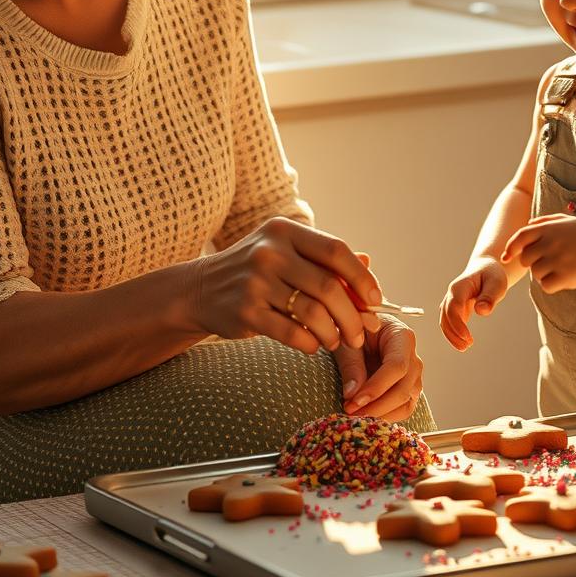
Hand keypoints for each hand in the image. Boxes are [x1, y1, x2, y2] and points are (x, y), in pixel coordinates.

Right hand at [195, 217, 380, 354]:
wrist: (199, 290)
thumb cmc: (255, 272)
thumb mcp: (285, 253)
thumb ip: (324, 258)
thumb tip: (369, 266)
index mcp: (285, 231)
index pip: (335, 251)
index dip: (362, 278)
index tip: (375, 300)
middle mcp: (269, 252)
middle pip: (329, 286)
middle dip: (353, 315)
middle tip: (362, 334)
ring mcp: (255, 282)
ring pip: (314, 314)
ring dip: (334, 333)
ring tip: (337, 342)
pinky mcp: (245, 312)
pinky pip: (292, 334)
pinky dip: (310, 344)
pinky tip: (313, 345)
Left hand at [334, 316, 423, 420]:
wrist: (361, 332)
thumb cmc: (356, 331)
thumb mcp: (349, 341)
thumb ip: (351, 365)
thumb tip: (352, 395)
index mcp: (402, 337)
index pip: (396, 366)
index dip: (377, 387)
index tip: (354, 401)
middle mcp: (414, 358)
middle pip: (404, 389)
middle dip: (376, 406)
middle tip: (350, 412)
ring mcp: (414, 377)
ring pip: (406, 403)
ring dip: (381, 415)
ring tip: (355, 417)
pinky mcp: (408, 391)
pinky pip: (403, 410)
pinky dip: (385, 417)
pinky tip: (365, 418)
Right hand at [439, 255, 510, 350]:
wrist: (485, 268)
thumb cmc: (492, 275)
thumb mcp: (496, 283)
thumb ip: (489, 297)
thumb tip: (481, 311)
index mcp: (459, 287)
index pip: (453, 307)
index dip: (458, 324)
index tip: (468, 338)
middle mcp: (451, 294)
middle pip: (445, 316)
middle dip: (453, 333)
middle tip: (467, 346)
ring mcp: (450, 301)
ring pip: (444, 321)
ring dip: (451, 336)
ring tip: (465, 347)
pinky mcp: (454, 308)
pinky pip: (448, 322)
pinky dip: (453, 333)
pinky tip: (462, 342)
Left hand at [503, 213, 575, 292]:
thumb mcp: (567, 221)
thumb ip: (545, 221)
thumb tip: (527, 225)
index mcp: (549, 228)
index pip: (520, 238)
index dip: (510, 248)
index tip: (507, 256)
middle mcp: (551, 242)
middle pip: (526, 259)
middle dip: (533, 262)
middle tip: (549, 262)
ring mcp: (558, 259)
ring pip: (536, 273)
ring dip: (544, 274)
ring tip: (561, 268)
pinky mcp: (565, 276)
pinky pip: (546, 285)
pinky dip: (552, 285)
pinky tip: (564, 278)